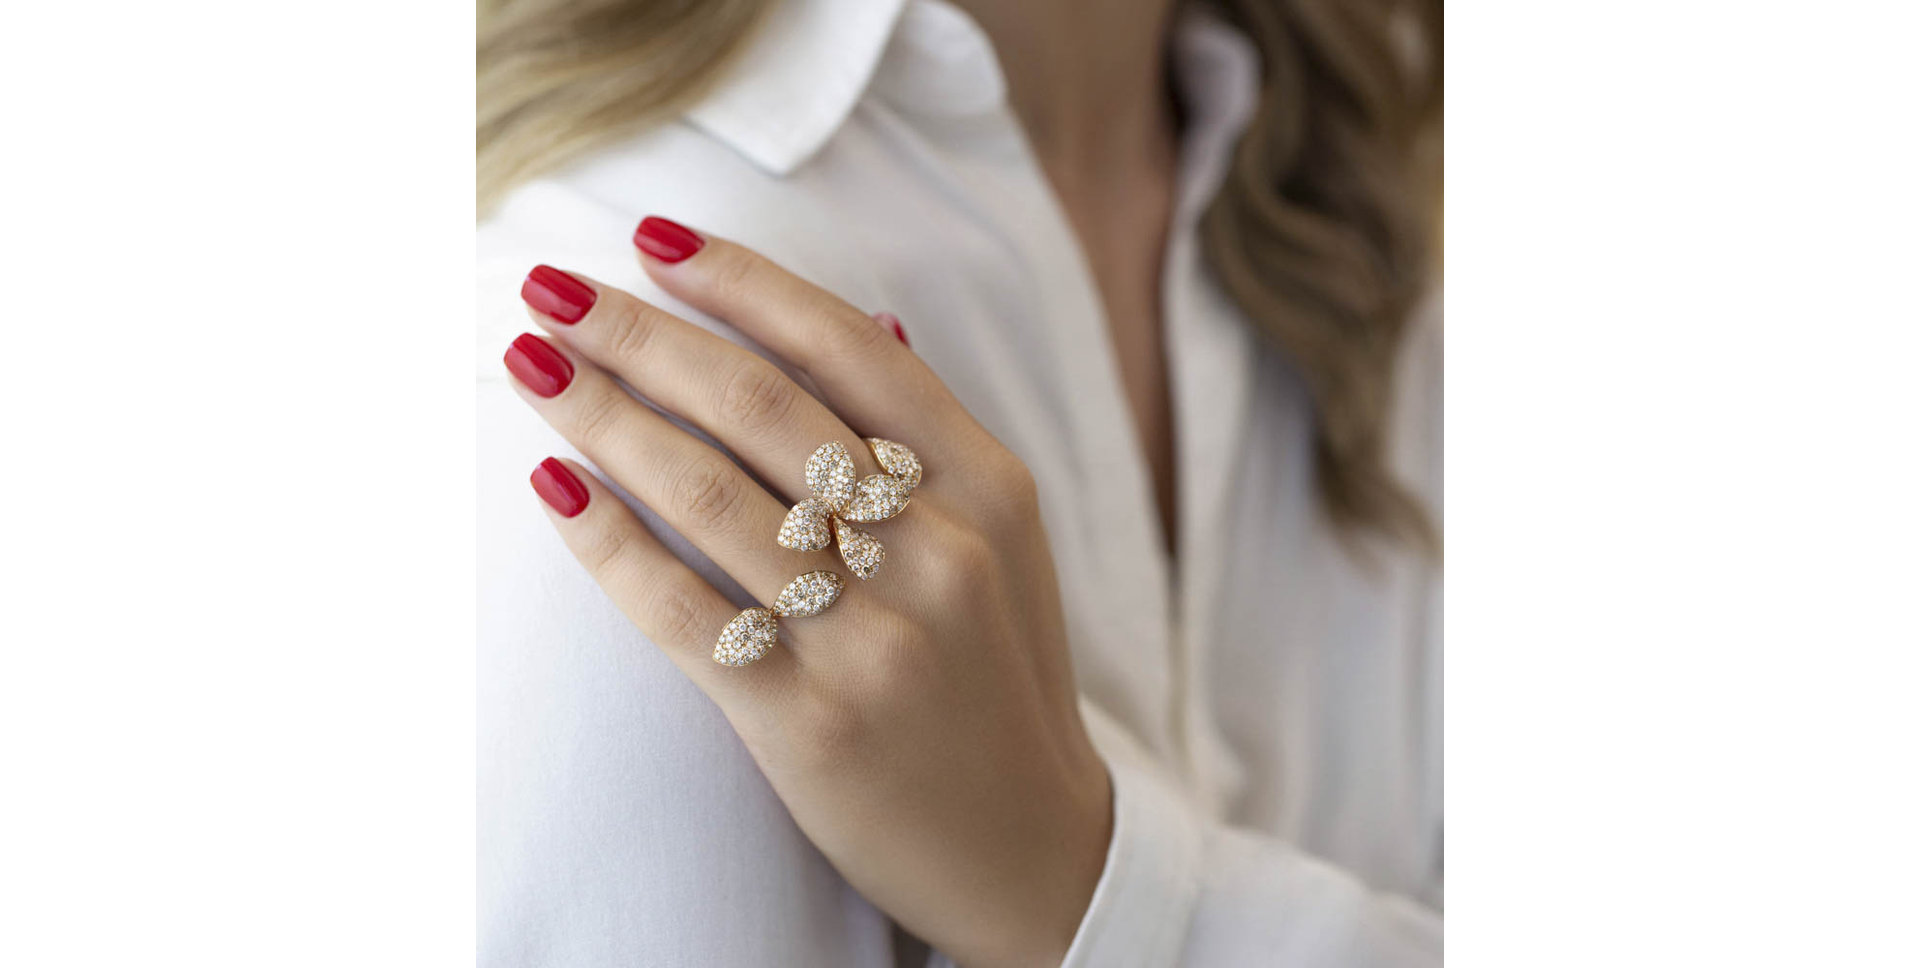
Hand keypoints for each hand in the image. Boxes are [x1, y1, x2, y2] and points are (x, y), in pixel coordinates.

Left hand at [505, 217, 1112, 966]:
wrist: (1031, 848)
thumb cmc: (1000, 681)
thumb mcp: (1007, 547)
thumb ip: (936, 441)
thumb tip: (871, 320)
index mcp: (988, 489)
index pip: (847, 348)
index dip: (742, 282)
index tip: (654, 240)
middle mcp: (936, 551)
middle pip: (761, 406)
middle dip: (642, 334)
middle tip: (554, 287)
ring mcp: (874, 640)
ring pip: (706, 494)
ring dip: (601, 416)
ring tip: (533, 365)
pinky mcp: (809, 723)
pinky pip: (682, 612)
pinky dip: (607, 544)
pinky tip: (554, 490)